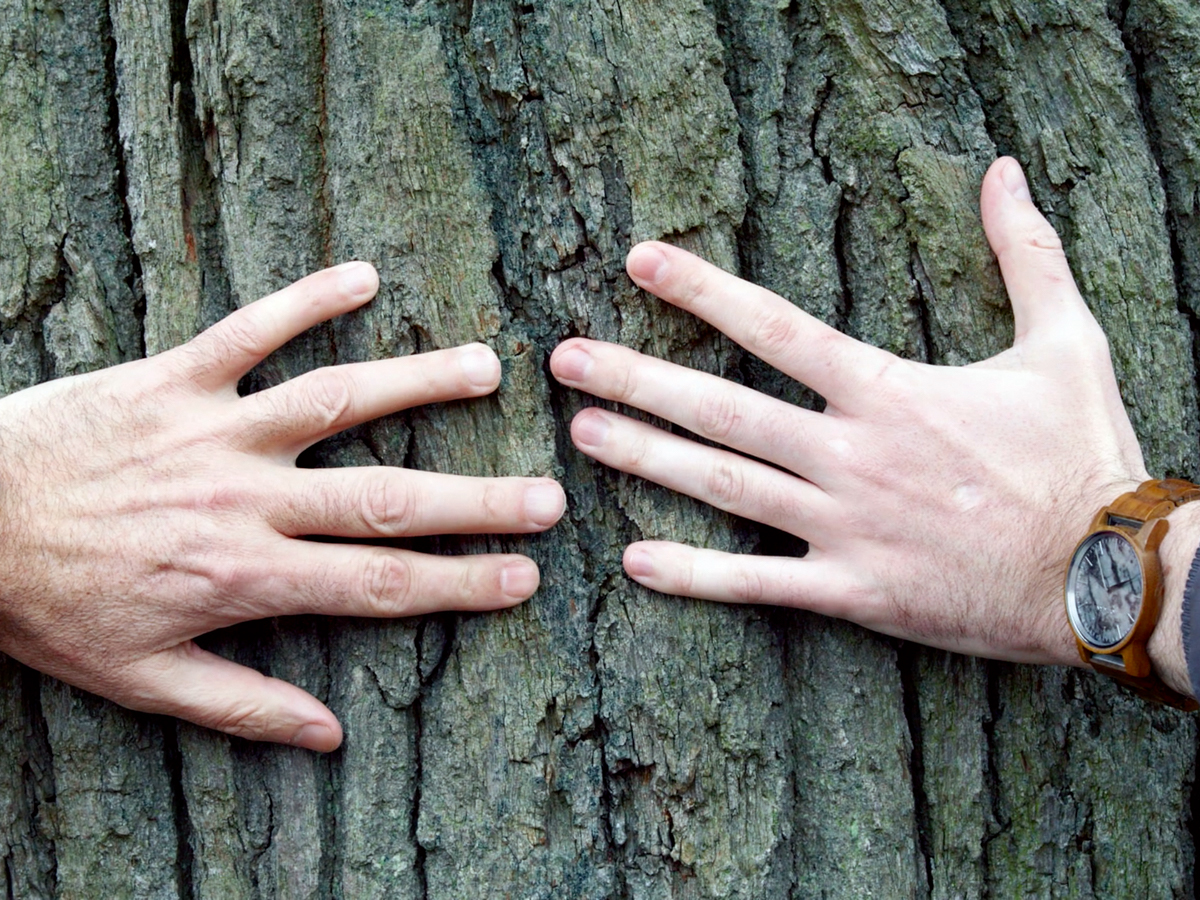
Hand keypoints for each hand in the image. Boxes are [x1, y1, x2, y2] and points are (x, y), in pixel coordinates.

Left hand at [0, 263, 564, 750]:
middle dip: (476, 500)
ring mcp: (213, 429)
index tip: (523, 577)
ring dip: (418, 381)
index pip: (380, 586)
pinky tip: (363, 278)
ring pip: (336, 399)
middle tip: (549, 495)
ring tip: (489, 367)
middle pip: (385, 500)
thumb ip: (242, 706)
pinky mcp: (171, 375)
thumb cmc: (45, 604)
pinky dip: (306, 298)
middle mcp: (246, 498)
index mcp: (244, 577)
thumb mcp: (138, 678)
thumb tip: (329, 737)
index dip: (461, 584)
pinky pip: (249, 328)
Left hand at [551, 158, 1149, 667]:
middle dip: (638, 377)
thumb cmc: (1084, 456)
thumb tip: (1006, 173)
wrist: (1111, 576)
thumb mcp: (1068, 340)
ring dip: (646, 460)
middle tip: (564, 359)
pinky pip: (759, 585)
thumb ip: (1026, 254)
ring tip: (581, 435)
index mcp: (890, 392)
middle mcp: (852, 455)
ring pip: (725, 488)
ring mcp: (846, 527)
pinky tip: (635, 563)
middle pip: (723, 409)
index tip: (639, 261)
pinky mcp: (855, 591)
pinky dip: (695, 576)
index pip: (776, 328)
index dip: (702, 291)